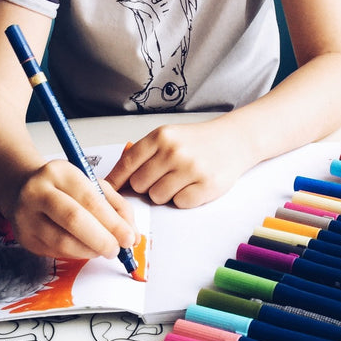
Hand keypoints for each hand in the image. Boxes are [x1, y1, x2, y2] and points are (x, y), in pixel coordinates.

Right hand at [9, 159, 138, 259]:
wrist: (22, 188)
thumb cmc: (63, 186)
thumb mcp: (90, 183)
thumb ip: (114, 205)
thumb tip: (132, 234)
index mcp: (59, 172)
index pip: (89, 199)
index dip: (112, 222)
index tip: (129, 237)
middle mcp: (39, 192)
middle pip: (73, 219)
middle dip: (101, 239)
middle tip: (116, 249)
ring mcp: (27, 216)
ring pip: (62, 242)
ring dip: (90, 251)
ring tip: (103, 250)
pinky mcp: (25, 238)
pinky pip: (55, 253)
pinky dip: (76, 255)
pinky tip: (86, 249)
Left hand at [106, 121, 248, 207]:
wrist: (233, 140)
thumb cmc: (197, 141)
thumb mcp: (168, 136)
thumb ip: (143, 154)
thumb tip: (114, 179)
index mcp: (161, 136)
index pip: (128, 163)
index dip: (115, 180)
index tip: (106, 191)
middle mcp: (174, 151)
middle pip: (140, 185)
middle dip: (147, 185)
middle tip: (163, 177)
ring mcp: (191, 168)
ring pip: (157, 197)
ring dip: (165, 193)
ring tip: (180, 179)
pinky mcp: (206, 186)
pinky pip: (179, 204)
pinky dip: (183, 198)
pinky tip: (193, 184)